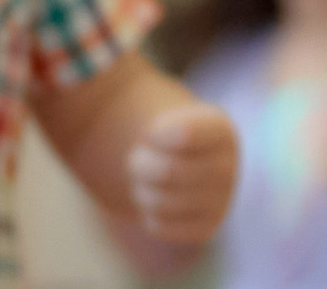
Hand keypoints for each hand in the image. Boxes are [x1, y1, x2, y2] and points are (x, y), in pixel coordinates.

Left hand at [127, 101, 238, 246]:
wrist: (170, 163)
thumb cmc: (157, 134)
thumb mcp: (150, 112)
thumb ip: (132, 103)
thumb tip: (97, 100)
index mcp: (220, 129)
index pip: (183, 134)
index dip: (155, 135)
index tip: (150, 130)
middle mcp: (228, 166)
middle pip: (167, 171)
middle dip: (140, 163)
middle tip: (139, 156)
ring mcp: (221, 200)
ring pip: (161, 203)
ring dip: (142, 190)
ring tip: (148, 179)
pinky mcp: (207, 227)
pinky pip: (160, 226)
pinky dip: (149, 214)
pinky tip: (159, 199)